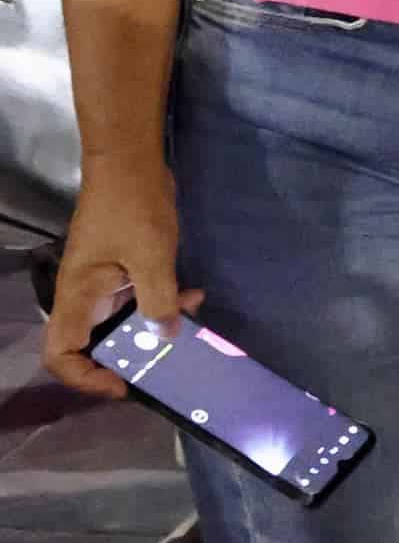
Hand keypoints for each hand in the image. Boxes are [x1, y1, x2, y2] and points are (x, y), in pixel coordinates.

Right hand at [42, 165, 199, 396]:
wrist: (130, 158)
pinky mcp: (122, 266)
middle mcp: (84, 294)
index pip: (60, 353)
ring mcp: (102, 280)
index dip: (84, 378)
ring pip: (120, 322)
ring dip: (151, 329)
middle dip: (126, 359)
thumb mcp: (151, 256)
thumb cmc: (132, 205)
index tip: (122, 383)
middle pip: (92, 344)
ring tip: (187, 330)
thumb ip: (157, 300)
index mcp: (76, 296)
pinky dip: (161, 303)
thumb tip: (164, 336)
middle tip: (162, 365)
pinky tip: (193, 297)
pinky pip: (137, 299)